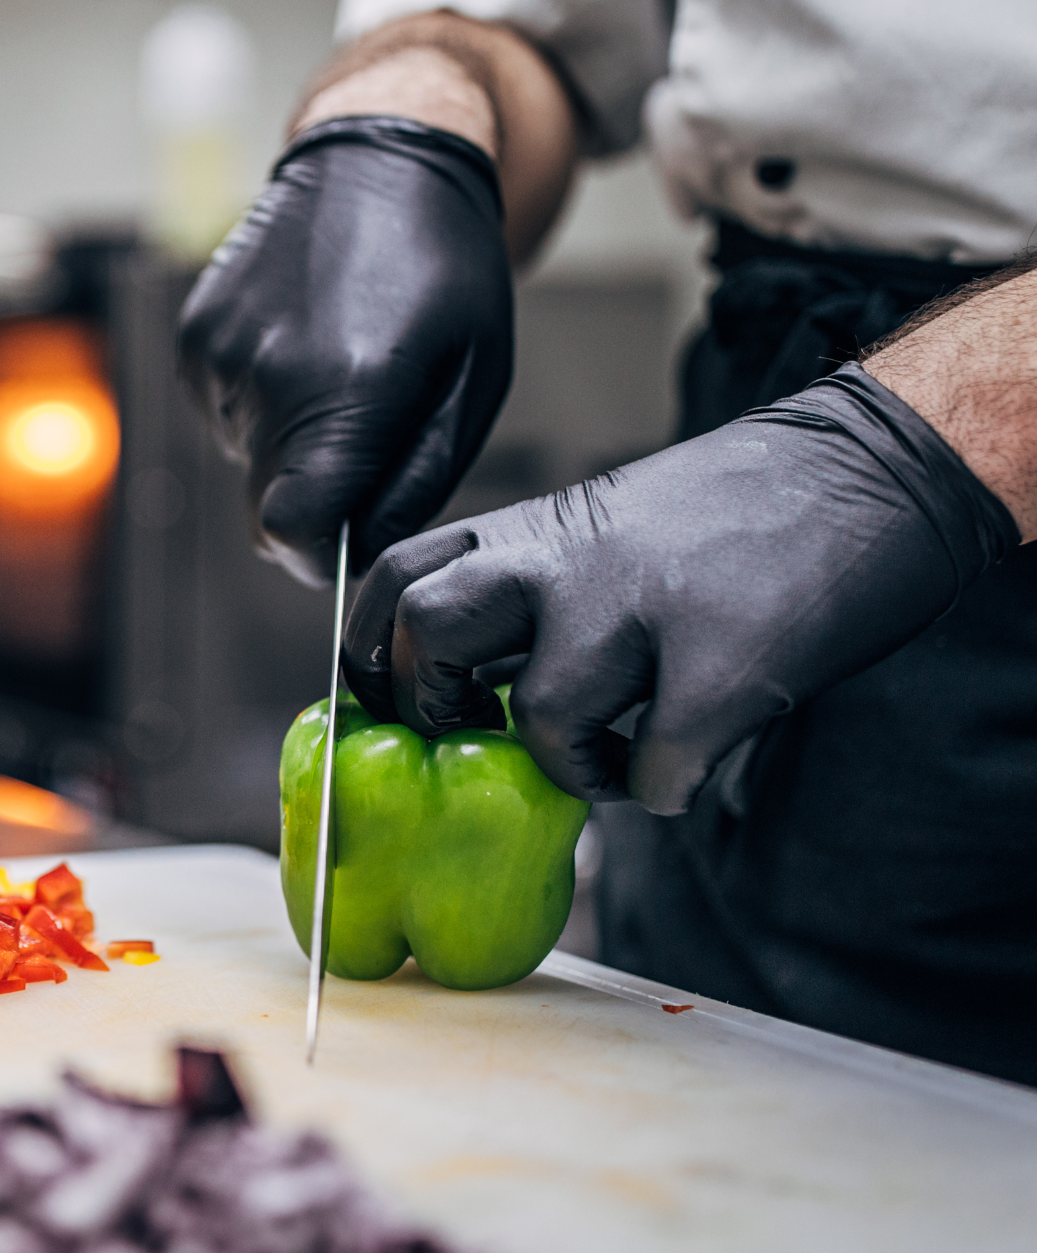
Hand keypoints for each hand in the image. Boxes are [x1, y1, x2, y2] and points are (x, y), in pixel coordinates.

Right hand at [177, 115, 513, 585]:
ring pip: (248, 458)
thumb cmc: (444, 265)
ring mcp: (222, 354)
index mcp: (350, 392)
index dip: (322, 556)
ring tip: (337, 364)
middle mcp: (270, 377)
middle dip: (315, 495)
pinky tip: (301, 342)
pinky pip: (225, 412)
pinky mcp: (196, 336)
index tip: (348, 542)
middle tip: (364, 434)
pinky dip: (261, 400)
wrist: (380, 155)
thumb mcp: (474, 378)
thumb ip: (418, 478)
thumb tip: (365, 548)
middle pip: (267, 505)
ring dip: (289, 439)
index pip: (295, 531)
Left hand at [341, 365, 1018, 811]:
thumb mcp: (605, 528)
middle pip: (424, 628)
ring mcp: (643, 611)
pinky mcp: (725, 666)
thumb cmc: (738, 515)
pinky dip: (664, 788)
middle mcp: (570, 561)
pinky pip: (656, 770)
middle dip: (432, 702)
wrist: (880, 465)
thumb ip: (532, 591)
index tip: (396, 698)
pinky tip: (689, 764)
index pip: (394, 575)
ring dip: (568, 765)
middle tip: (478, 731)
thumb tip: (469, 691)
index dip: (371, 649)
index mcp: (535, 530)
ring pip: (538, 716)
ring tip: (612, 756)